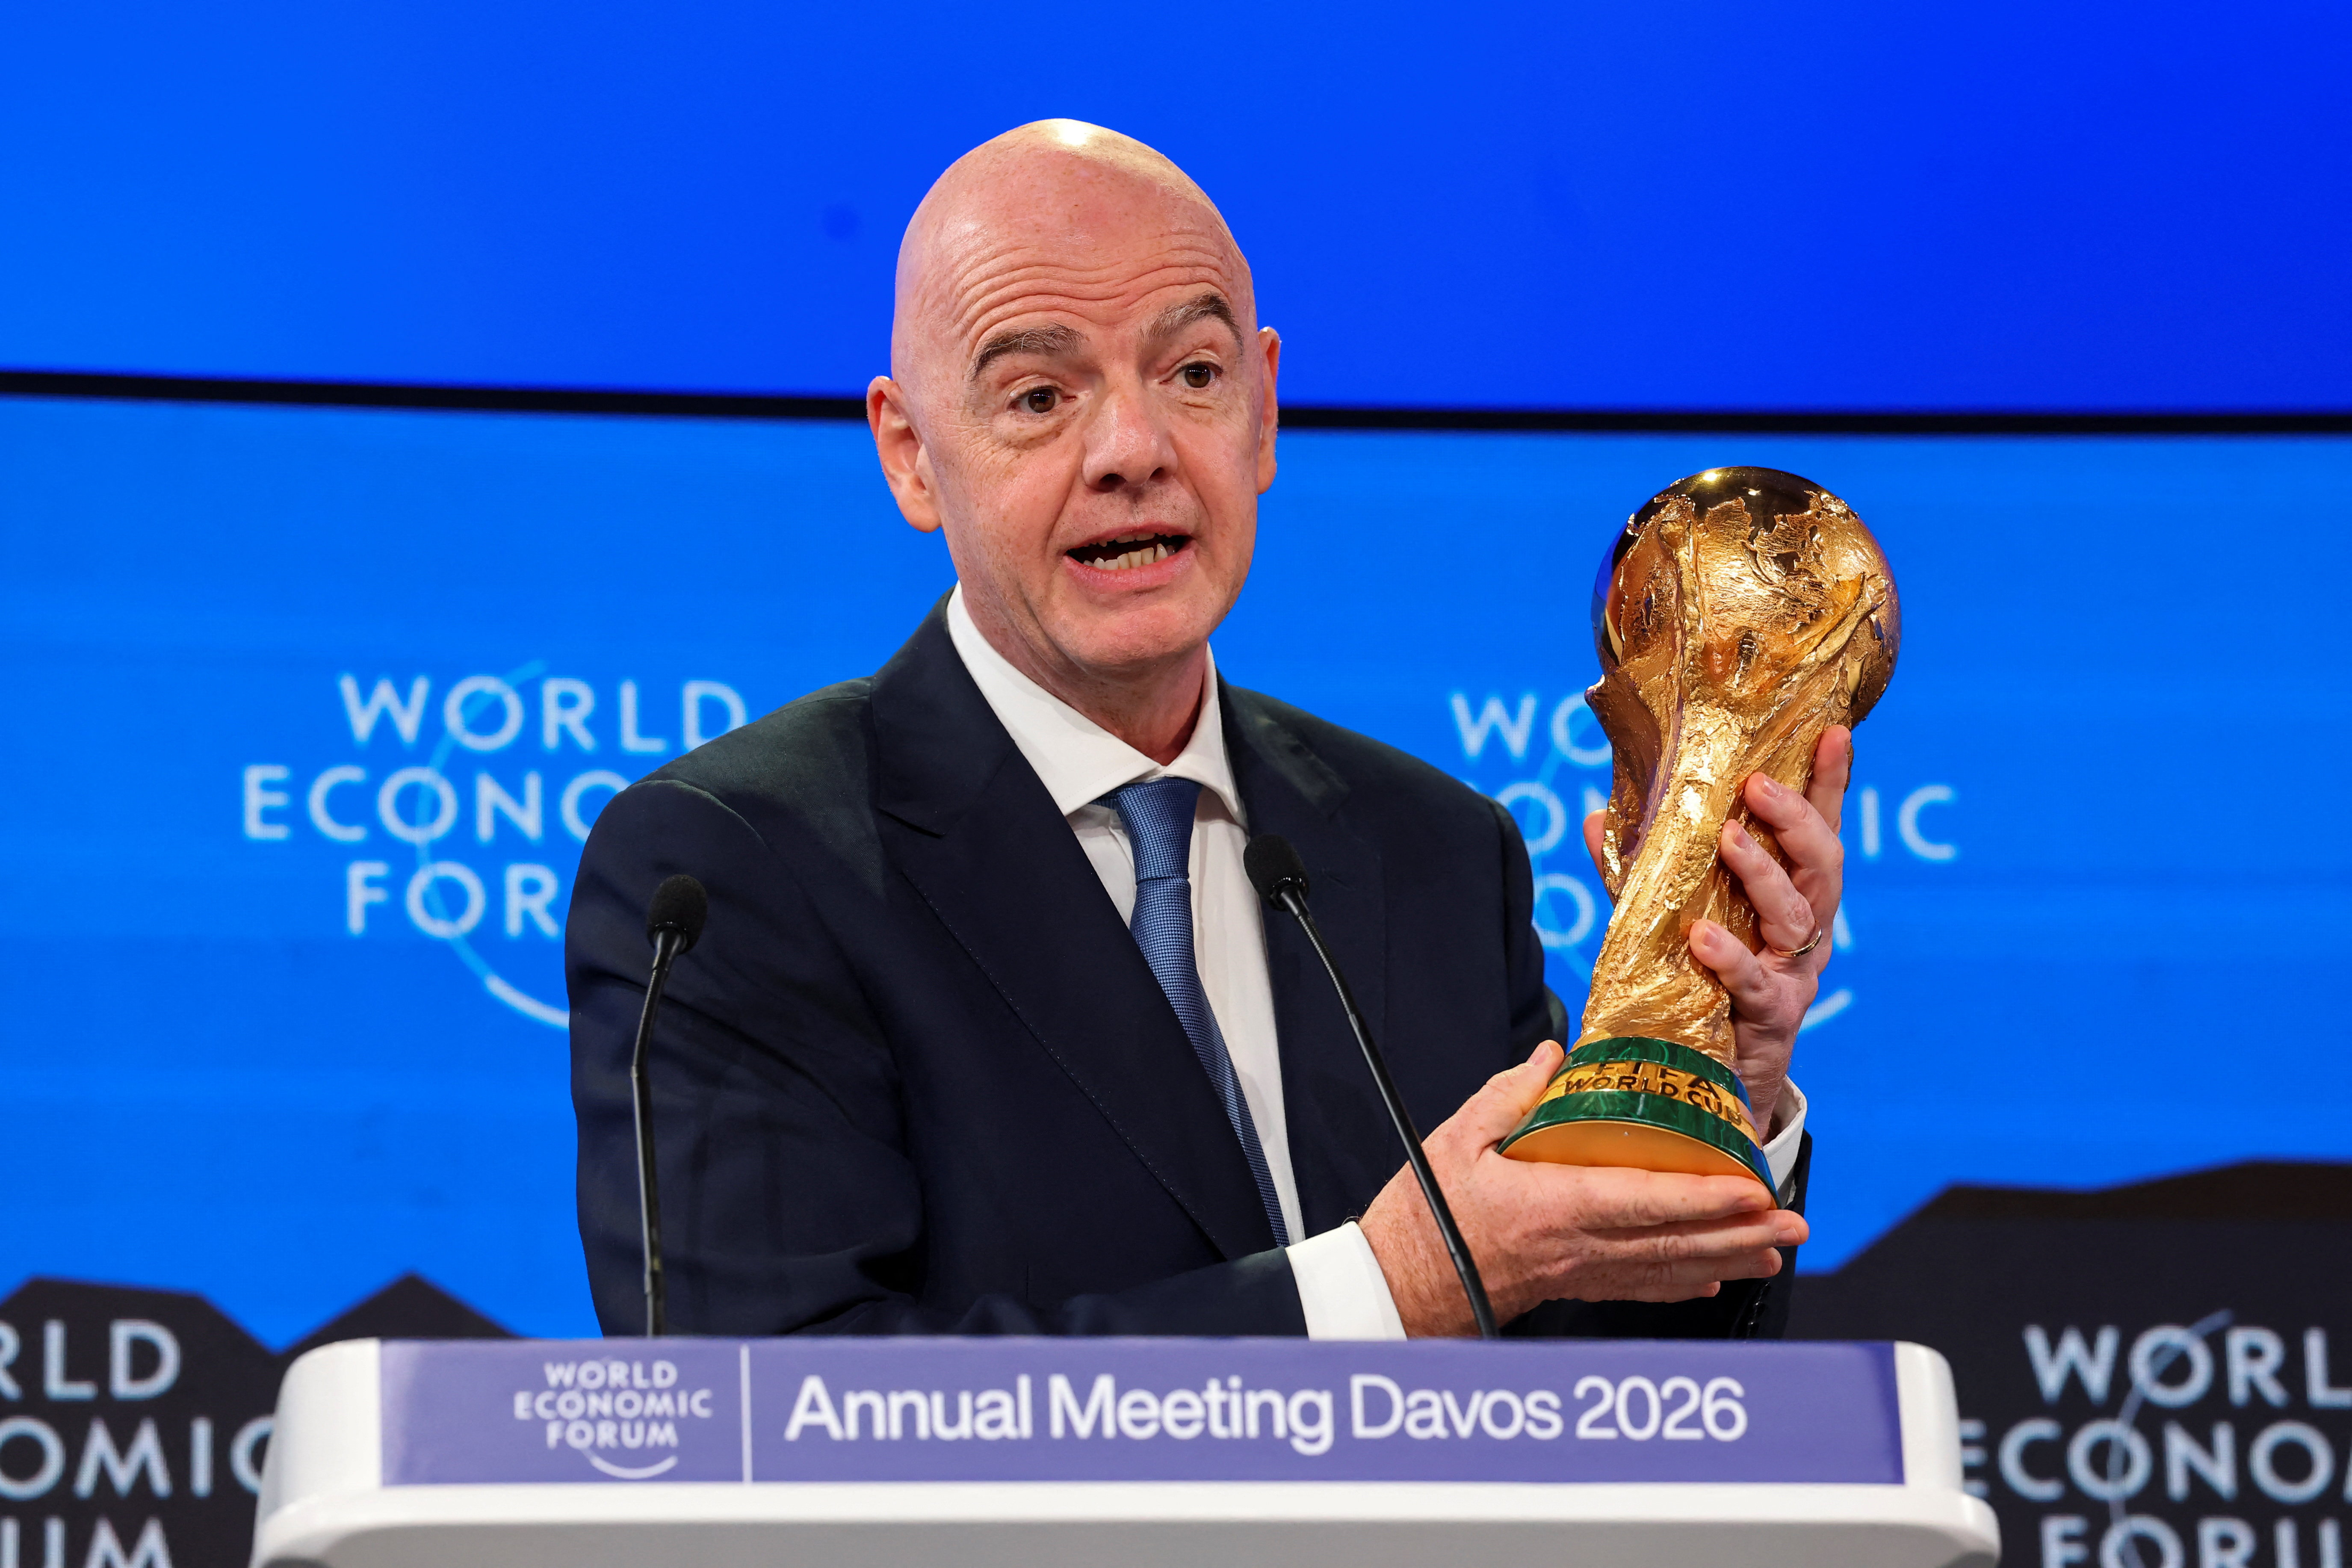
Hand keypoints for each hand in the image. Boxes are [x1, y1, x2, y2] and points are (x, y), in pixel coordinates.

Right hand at [1359, 1041, 1808, 1335]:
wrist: (1400, 1284)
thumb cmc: (1425, 1215)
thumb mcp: (1455, 1139)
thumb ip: (1508, 1093)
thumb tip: (1552, 1055)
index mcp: (1554, 1204)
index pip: (1647, 1201)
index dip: (1706, 1198)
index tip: (1753, 1192)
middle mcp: (1578, 1245)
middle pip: (1675, 1241)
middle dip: (1741, 1233)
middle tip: (1793, 1225)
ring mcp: (1579, 1270)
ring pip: (1668, 1268)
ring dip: (1727, 1259)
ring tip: (1773, 1250)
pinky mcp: (1572, 1283)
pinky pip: (1640, 1285)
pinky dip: (1683, 1281)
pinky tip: (1712, 1276)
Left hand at [1582, 725, 1851, 1137]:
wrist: (1711, 1073)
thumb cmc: (1698, 980)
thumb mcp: (1670, 915)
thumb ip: (1641, 870)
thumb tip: (1596, 815)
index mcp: (1790, 893)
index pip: (1818, 828)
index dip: (1829, 782)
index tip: (1834, 731)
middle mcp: (1804, 927)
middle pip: (1822, 863)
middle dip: (1795, 819)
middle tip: (1756, 787)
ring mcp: (1794, 971)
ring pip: (1798, 915)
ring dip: (1763, 874)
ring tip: (1729, 840)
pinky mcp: (1775, 1016)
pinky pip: (1758, 982)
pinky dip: (1731, 957)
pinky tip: (1703, 937)